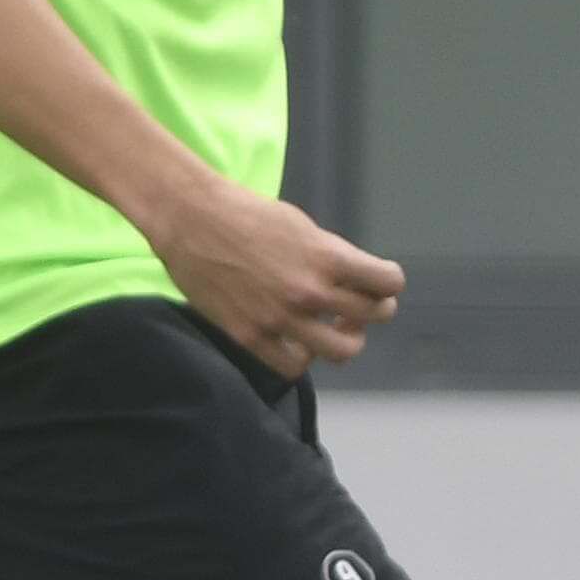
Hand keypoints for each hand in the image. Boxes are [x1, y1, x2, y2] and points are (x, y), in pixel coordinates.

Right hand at [146, 174, 403, 374]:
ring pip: (341, 350)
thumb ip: (331, 256)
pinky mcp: (251, 336)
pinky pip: (293, 365)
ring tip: (335, 327)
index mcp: (327, 257)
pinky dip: (304, 356)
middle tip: (360, 306)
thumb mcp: (302, 226)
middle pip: (372, 317)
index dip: (389, 283)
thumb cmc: (246, 214)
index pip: (387, 282)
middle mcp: (309, 292)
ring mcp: (280, 319)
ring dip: (346, 339)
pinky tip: (300, 342)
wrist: (191, 219)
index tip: (381, 283)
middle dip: (374, 310)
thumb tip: (354, 279)